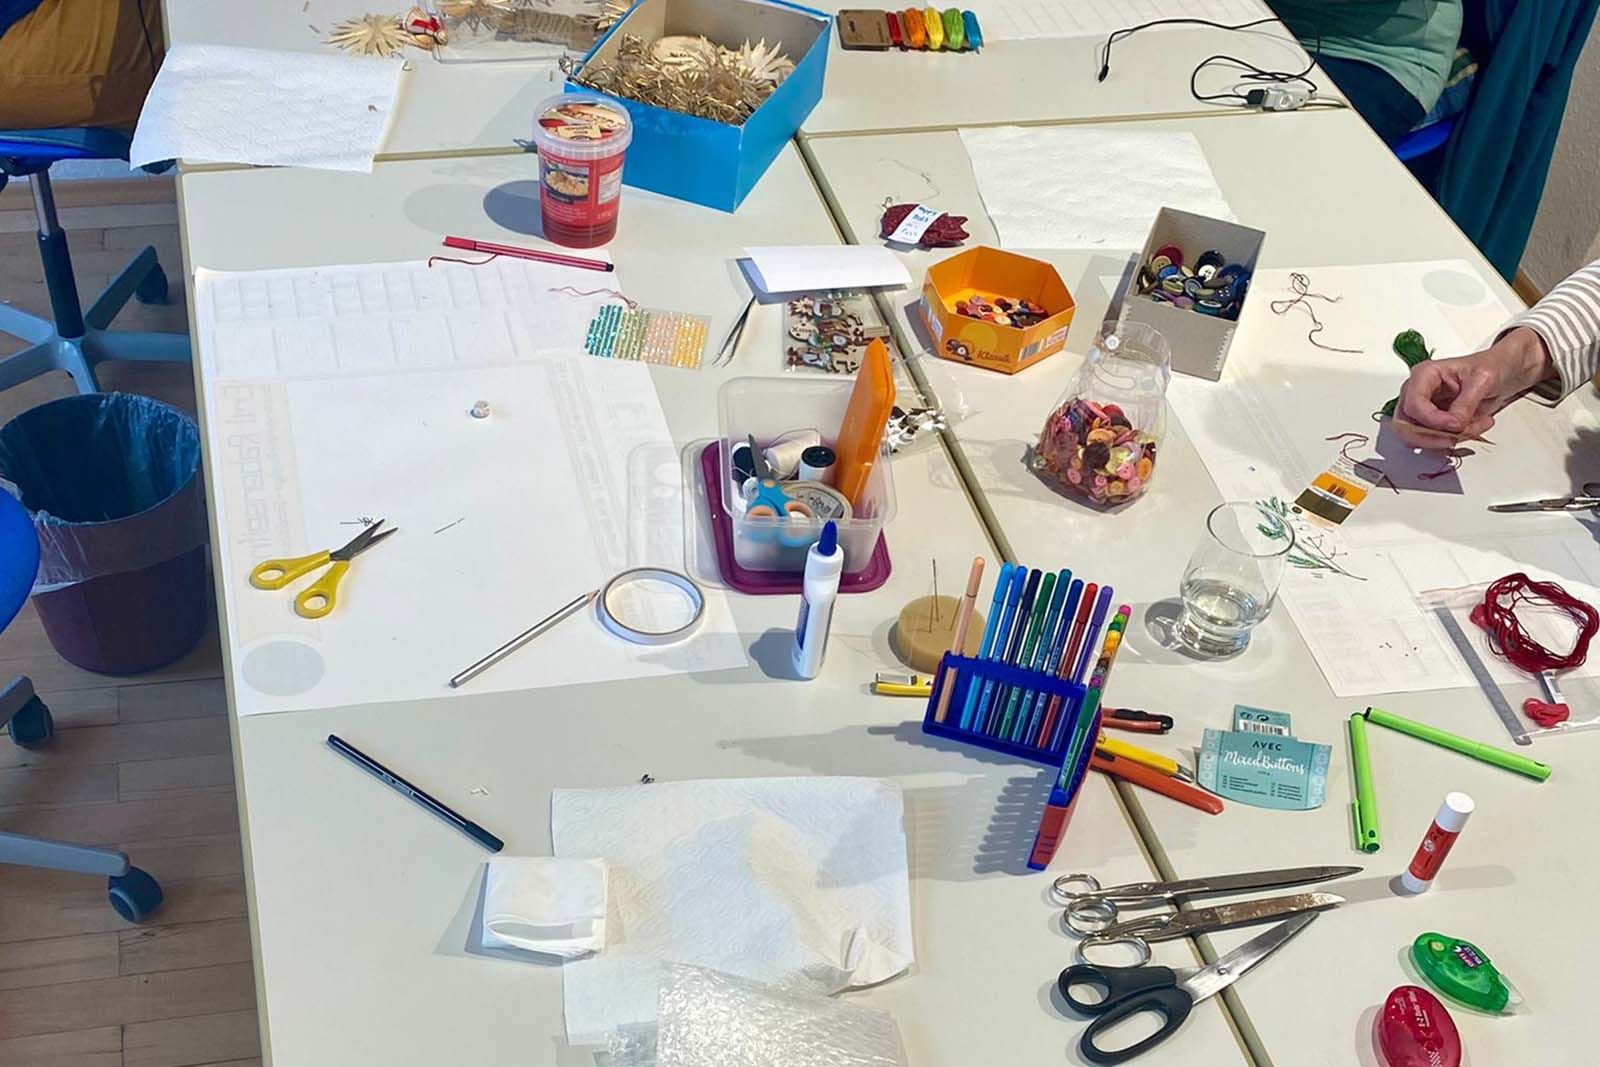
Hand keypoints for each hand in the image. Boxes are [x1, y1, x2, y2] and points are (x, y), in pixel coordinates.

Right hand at [1392, 327, 1553, 447]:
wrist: (1502, 373)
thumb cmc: (1491, 367)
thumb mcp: (1483, 380)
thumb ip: (1466, 403)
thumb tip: (1454, 425)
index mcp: (1424, 375)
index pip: (1413, 405)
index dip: (1432, 420)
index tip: (1456, 424)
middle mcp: (1416, 393)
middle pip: (1406, 425)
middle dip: (1431, 437)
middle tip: (1457, 437)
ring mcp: (1422, 409)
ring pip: (1416, 438)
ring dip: (1444, 440)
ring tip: (1473, 428)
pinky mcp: (1431, 422)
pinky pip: (1433, 441)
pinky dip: (1453, 441)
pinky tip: (1473, 428)